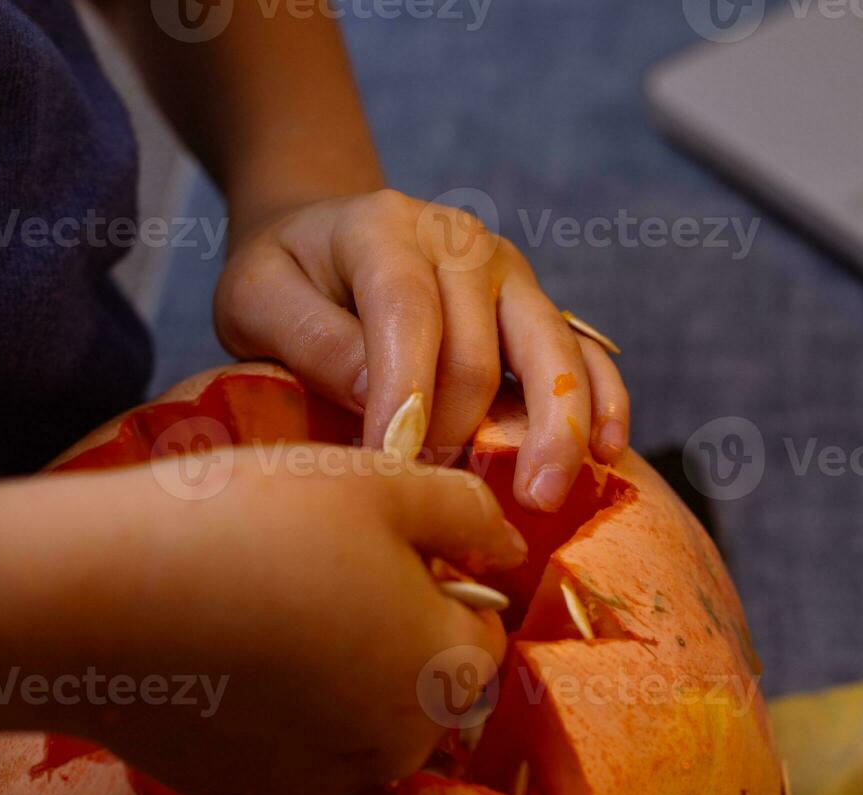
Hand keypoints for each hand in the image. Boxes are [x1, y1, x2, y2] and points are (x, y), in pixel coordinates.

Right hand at [0, 447, 526, 794]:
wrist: (100, 596)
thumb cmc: (255, 520)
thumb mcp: (380, 483)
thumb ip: (467, 511)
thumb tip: (509, 546)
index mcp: (442, 671)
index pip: (482, 636)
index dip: (444, 584)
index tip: (384, 549)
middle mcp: (395, 745)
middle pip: (425, 690)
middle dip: (397, 638)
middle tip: (320, 571)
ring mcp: (318, 779)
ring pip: (362, 726)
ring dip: (342, 680)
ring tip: (271, 609)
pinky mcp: (246, 792)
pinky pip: (293, 752)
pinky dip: (280, 713)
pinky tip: (230, 655)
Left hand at [215, 190, 630, 511]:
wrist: (324, 241)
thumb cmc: (288, 281)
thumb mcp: (255, 297)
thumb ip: (307, 338)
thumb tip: (381, 401)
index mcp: (386, 229)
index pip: (407, 311)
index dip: (405, 393)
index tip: (391, 465)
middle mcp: (462, 245)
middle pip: (479, 348)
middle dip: (460, 433)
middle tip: (434, 496)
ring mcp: (512, 276)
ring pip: (549, 353)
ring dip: (551, 429)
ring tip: (541, 496)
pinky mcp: (538, 310)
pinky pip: (585, 353)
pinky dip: (602, 401)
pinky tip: (606, 453)